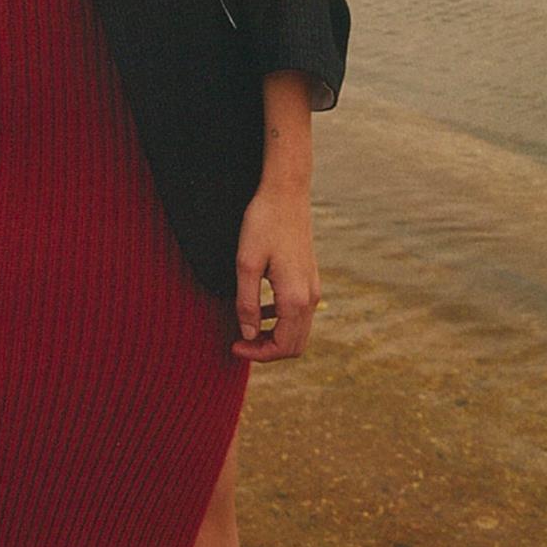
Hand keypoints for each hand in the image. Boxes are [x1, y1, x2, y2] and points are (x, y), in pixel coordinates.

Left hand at [232, 180, 319, 362]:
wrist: (286, 192)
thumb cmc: (263, 223)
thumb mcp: (246, 264)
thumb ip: (247, 303)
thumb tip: (247, 335)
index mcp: (295, 298)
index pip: (282, 346)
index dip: (257, 353)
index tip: (233, 346)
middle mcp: (310, 297)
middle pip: (295, 344)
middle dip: (267, 350)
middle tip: (238, 343)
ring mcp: (313, 287)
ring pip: (298, 330)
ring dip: (274, 336)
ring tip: (246, 330)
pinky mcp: (309, 278)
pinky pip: (299, 312)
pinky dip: (280, 320)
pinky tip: (259, 310)